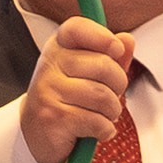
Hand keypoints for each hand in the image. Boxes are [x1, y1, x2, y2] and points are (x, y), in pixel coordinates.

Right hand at [15, 14, 137, 162]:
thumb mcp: (86, 75)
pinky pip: (96, 121)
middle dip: (118, 86)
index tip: (116, 49)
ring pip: (102, 96)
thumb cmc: (66, 101)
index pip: (77, 28)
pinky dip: (105, 130)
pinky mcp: (53, 117)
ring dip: (112, 112)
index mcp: (58, 48)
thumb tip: (127, 39)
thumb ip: (108, 57)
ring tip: (102, 116)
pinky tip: (95, 131)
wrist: (35, 134)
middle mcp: (49, 65)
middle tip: (110, 96)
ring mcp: (48, 91)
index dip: (102, 36)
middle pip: (103, 65)